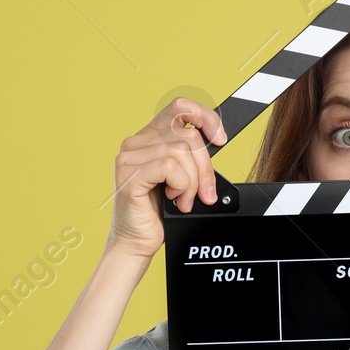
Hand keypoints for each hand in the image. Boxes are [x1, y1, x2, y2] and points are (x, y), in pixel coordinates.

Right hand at [106, 97, 226, 260]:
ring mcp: (129, 157)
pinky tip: (174, 199)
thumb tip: (218, 140)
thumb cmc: (159, 213)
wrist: (136, 242)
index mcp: (148, 138)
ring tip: (184, 200)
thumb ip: (191, 157)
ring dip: (192, 182)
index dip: (205, 117)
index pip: (180, 107)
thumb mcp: (182, 178)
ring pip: (180, 152)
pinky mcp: (129, 175)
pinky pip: (170, 167)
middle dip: (205, 166)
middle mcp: (136, 142)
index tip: (221, 139)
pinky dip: (182, 186)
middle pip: (187, 134)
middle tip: (206, 192)